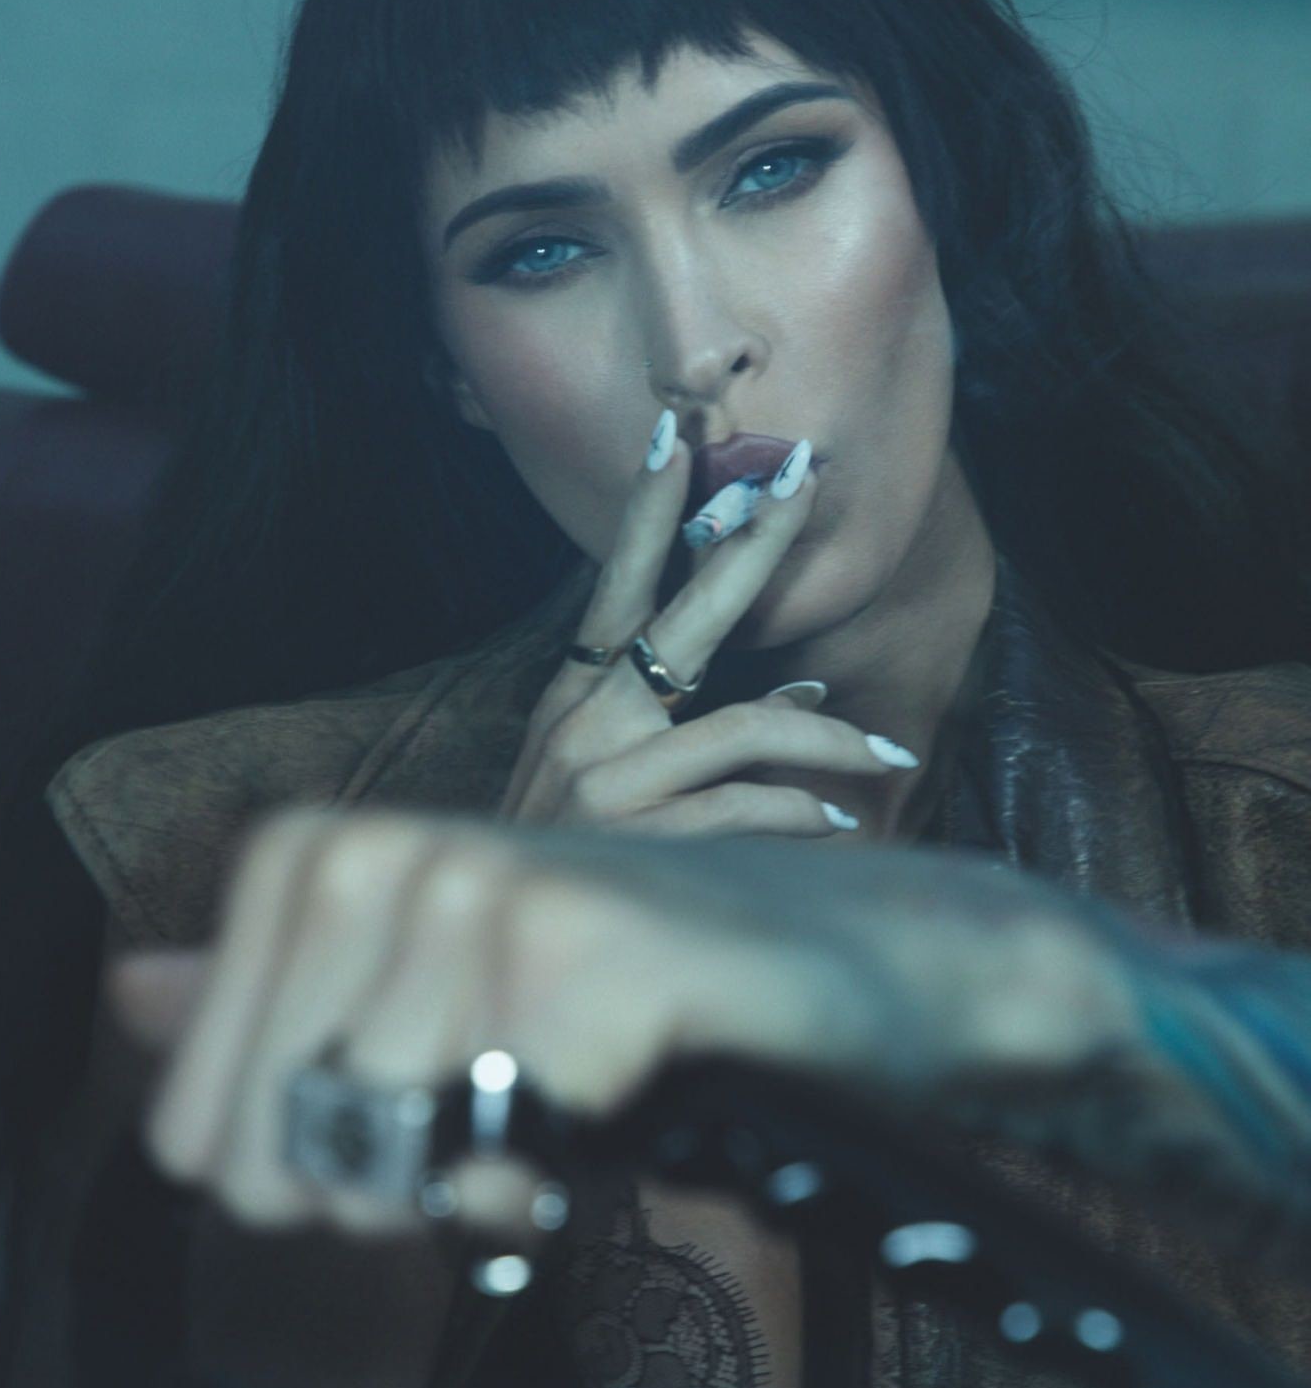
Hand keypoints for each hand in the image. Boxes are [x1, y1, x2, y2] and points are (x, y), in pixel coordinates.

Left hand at [115, 808, 1136, 1240]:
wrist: (850, 950)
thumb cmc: (630, 980)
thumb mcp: (433, 981)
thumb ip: (279, 995)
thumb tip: (130, 994)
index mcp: (318, 855)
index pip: (197, 1136)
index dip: (319, 1174)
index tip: (432, 1108)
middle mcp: (378, 853)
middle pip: (278, 1167)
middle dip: (396, 1192)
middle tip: (515, 1107)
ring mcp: (482, 894)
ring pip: (390, 1172)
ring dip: (493, 1182)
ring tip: (580, 1084)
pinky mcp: (586, 956)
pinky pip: (505, 1161)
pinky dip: (563, 1177)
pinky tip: (628, 1093)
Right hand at [500, 417, 913, 836]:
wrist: (499, 950)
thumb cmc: (563, 855)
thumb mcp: (602, 779)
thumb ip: (695, 726)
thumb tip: (808, 685)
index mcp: (571, 699)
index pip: (612, 585)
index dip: (642, 511)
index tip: (672, 438)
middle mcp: (586, 724)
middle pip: (686, 615)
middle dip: (753, 544)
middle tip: (806, 483)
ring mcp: (608, 779)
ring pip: (749, 725)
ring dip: (833, 740)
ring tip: (889, 756)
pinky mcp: (636, 839)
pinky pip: (745, 806)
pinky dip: (801, 811)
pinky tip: (834, 825)